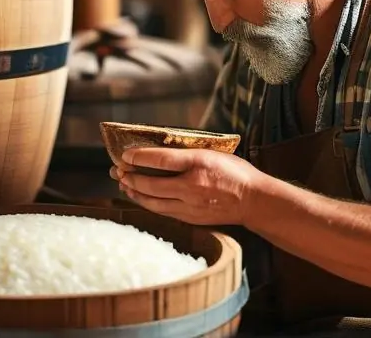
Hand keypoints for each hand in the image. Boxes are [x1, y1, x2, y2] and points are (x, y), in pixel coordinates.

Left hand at [109, 147, 262, 225]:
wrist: (253, 201)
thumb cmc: (236, 173)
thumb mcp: (214, 153)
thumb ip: (189, 154)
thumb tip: (162, 152)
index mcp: (199, 163)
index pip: (161, 160)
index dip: (140, 157)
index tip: (126, 155)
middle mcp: (192, 186)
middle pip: (151, 184)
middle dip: (130, 177)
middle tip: (117, 170)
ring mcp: (190, 205)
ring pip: (153, 201)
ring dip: (135, 192)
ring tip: (124, 184)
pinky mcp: (191, 218)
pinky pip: (162, 211)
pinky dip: (148, 203)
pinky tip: (141, 197)